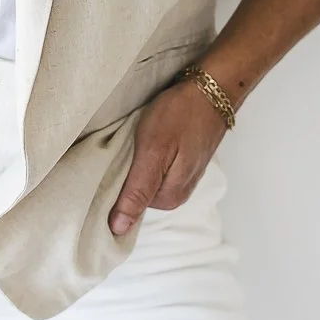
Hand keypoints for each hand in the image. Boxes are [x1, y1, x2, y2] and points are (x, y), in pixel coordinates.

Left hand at [107, 78, 230, 235]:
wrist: (211, 90)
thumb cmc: (180, 116)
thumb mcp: (152, 153)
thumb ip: (136, 192)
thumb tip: (119, 229)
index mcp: (170, 197)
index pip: (128, 206)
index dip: (114, 187)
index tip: (108, 166)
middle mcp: (179, 193)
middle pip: (138, 193)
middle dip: (126, 174)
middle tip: (121, 149)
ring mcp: (184, 176)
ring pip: (147, 179)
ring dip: (136, 164)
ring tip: (132, 143)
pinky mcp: (185, 161)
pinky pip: (157, 167)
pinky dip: (146, 156)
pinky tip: (145, 141)